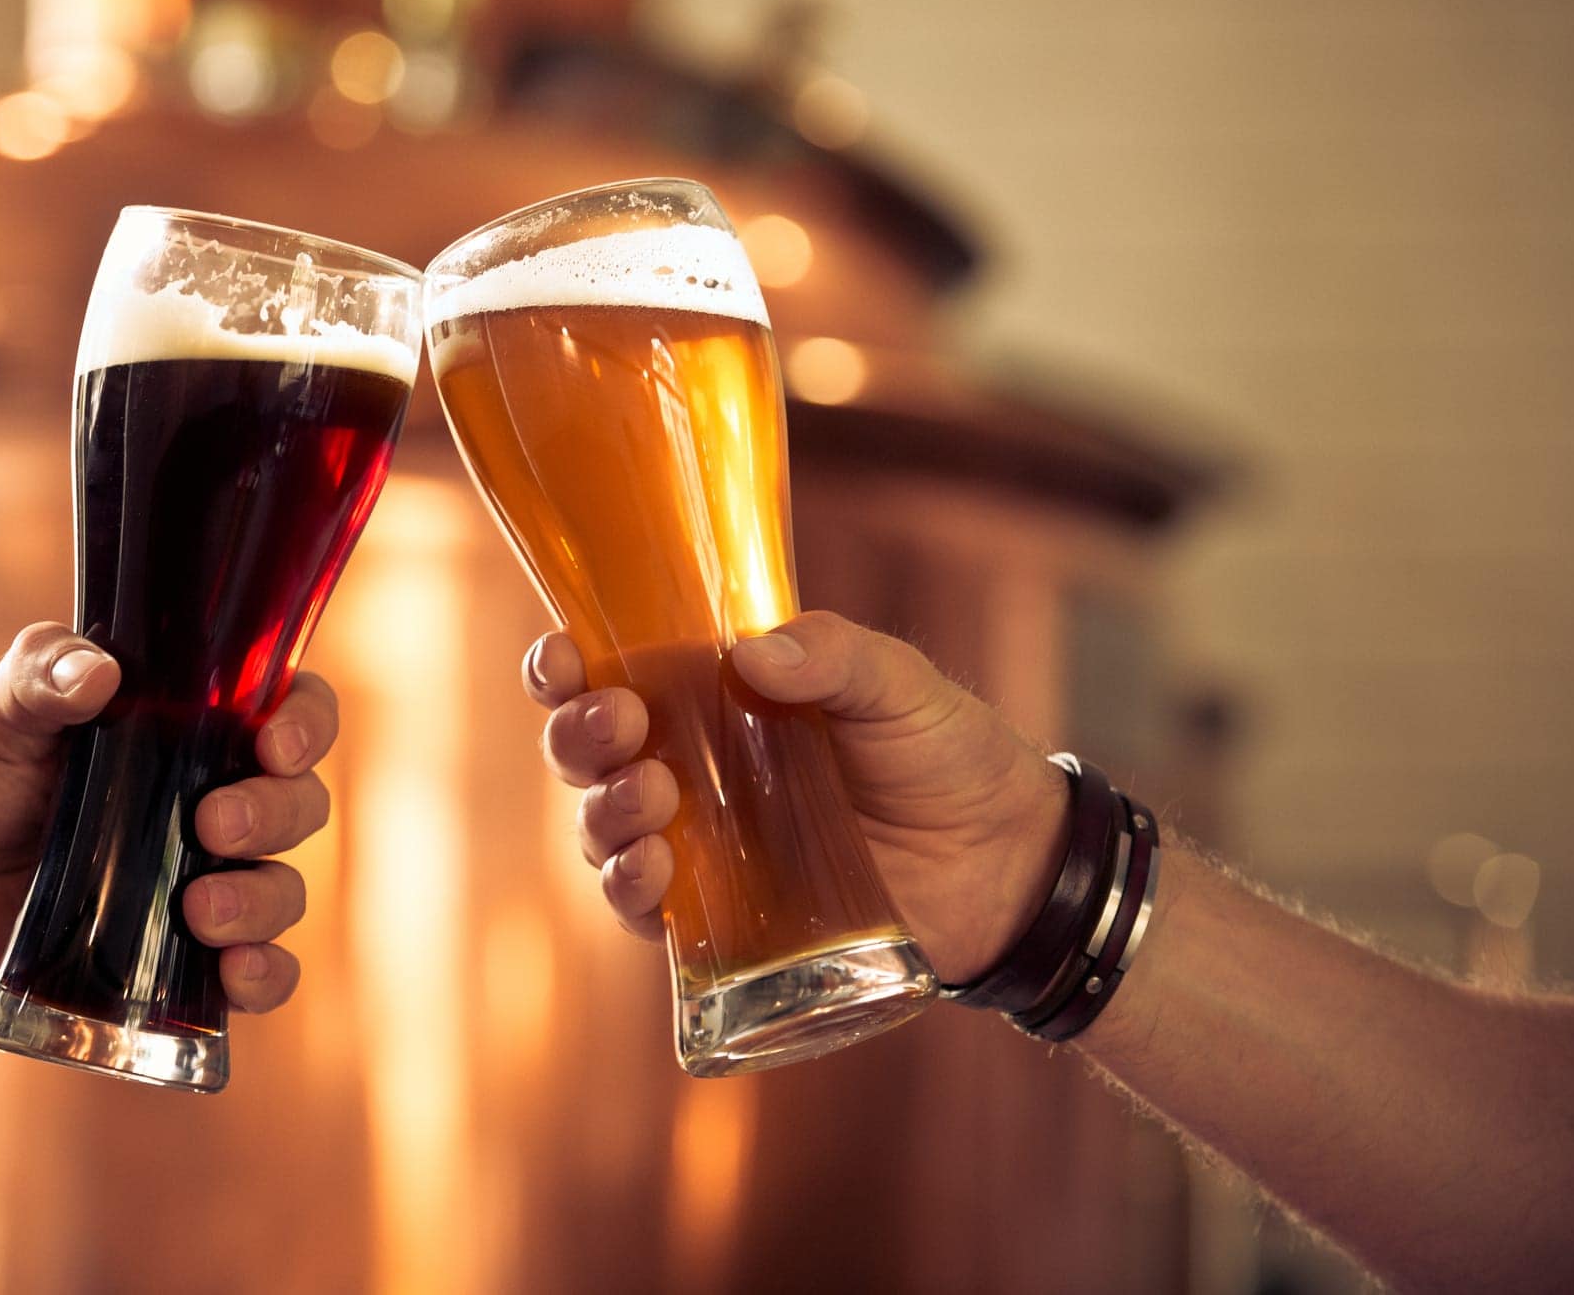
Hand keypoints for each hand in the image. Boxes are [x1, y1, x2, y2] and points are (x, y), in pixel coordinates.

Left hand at [0, 622, 334, 1035]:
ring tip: (201, 911)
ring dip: (262, 899)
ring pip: (285, 889)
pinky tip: (233, 974)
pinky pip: (262, 975)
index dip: (306, 721)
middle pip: (300, 801)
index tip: (273, 742)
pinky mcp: (187, 963)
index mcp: (190, 731)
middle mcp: (216, 802)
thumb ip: (34, 677)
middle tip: (214, 825)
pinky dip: (264, 977)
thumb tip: (98, 671)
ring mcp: (207, 885)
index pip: (288, 707)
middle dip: (275, 813)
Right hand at [525, 610, 1070, 982]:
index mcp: (713, 693)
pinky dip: (628, 892)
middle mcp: (689, 767)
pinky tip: (650, 875)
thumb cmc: (947, 755)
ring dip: (602, 812)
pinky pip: (645, 913)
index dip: (565, 664)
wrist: (1008, 864)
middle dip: (578, 736)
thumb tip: (750, 653)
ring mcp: (701, 845)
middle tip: (622, 724)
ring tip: (652, 802)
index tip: (566, 657)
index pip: (610, 669)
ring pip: (600, 828)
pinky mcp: (722, 920)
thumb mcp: (898, 685)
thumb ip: (832, 655)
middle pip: (585, 750)